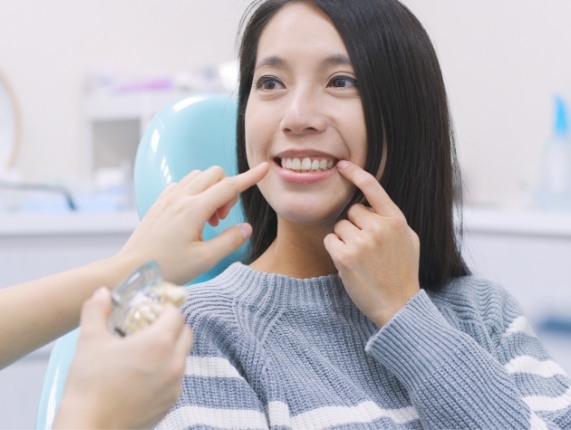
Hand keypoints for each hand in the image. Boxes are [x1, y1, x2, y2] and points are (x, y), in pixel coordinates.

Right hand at [54, 288, 192, 428]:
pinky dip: (166, 371)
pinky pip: (176, 379)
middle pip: (185, 333)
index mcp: (159, 342)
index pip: (176, 314)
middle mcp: (174, 362)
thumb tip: (102, 292)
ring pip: (182, 357)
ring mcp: (175, 385)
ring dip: (170, 349)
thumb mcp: (89, 340)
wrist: (89, 428)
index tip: (150, 310)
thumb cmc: (89, 384)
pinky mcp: (170, 403)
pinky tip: (143, 375)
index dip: (164, 308)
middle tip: (149, 328)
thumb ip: (97, 310)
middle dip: (172, 326)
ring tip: (144, 353)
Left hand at [118, 163, 268, 284]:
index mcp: (193, 210)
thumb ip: (230, 240)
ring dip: (211, 191)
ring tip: (207, 220)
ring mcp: (167, 198)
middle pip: (215, 174)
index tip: (264, 169)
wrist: (130, 271)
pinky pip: (184, 184)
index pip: (229, 186)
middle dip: (227, 191)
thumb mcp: (205, 259)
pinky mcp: (159, 202)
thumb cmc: (167, 268)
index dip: (250, 178)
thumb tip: (246, 228)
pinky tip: (192, 217)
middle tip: (220, 220)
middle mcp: (180, 198)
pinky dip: (196, 193)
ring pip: (199, 177)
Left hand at [323, 160, 419, 326]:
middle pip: (351, 211)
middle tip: (366, 247)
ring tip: (360, 258)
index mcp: (396, 220)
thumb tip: (373, 204)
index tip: (341, 165)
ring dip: (344, 239)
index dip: (355, 173)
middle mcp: (379, 227)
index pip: (373, 188)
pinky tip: (349, 264)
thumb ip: (392, 219)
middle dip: (354, 225)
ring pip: (339, 226)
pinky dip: (335, 250)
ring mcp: (362, 242)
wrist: (398, 305)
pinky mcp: (345, 256)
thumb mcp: (408, 239)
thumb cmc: (403, 272)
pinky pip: (330, 240)